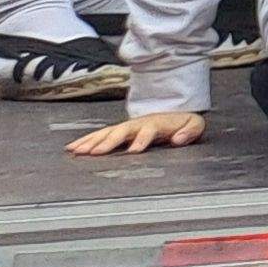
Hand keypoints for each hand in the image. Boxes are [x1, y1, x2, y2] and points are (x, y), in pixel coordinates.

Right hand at [67, 108, 205, 155]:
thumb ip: (190, 131)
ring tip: (77, 151)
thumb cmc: (184, 122)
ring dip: (92, 141)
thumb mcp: (195, 125)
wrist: (175, 113)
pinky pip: (100, 134)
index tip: (134, 151)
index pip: (148, 131)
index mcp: (157, 123)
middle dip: (108, 142)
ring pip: (107, 132)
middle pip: (122, 131)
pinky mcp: (119, 130)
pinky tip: (73, 148)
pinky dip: (86, 140)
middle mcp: (138, 123)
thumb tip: (179, 139)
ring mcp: (127, 126)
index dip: (141, 140)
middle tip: (94, 153)